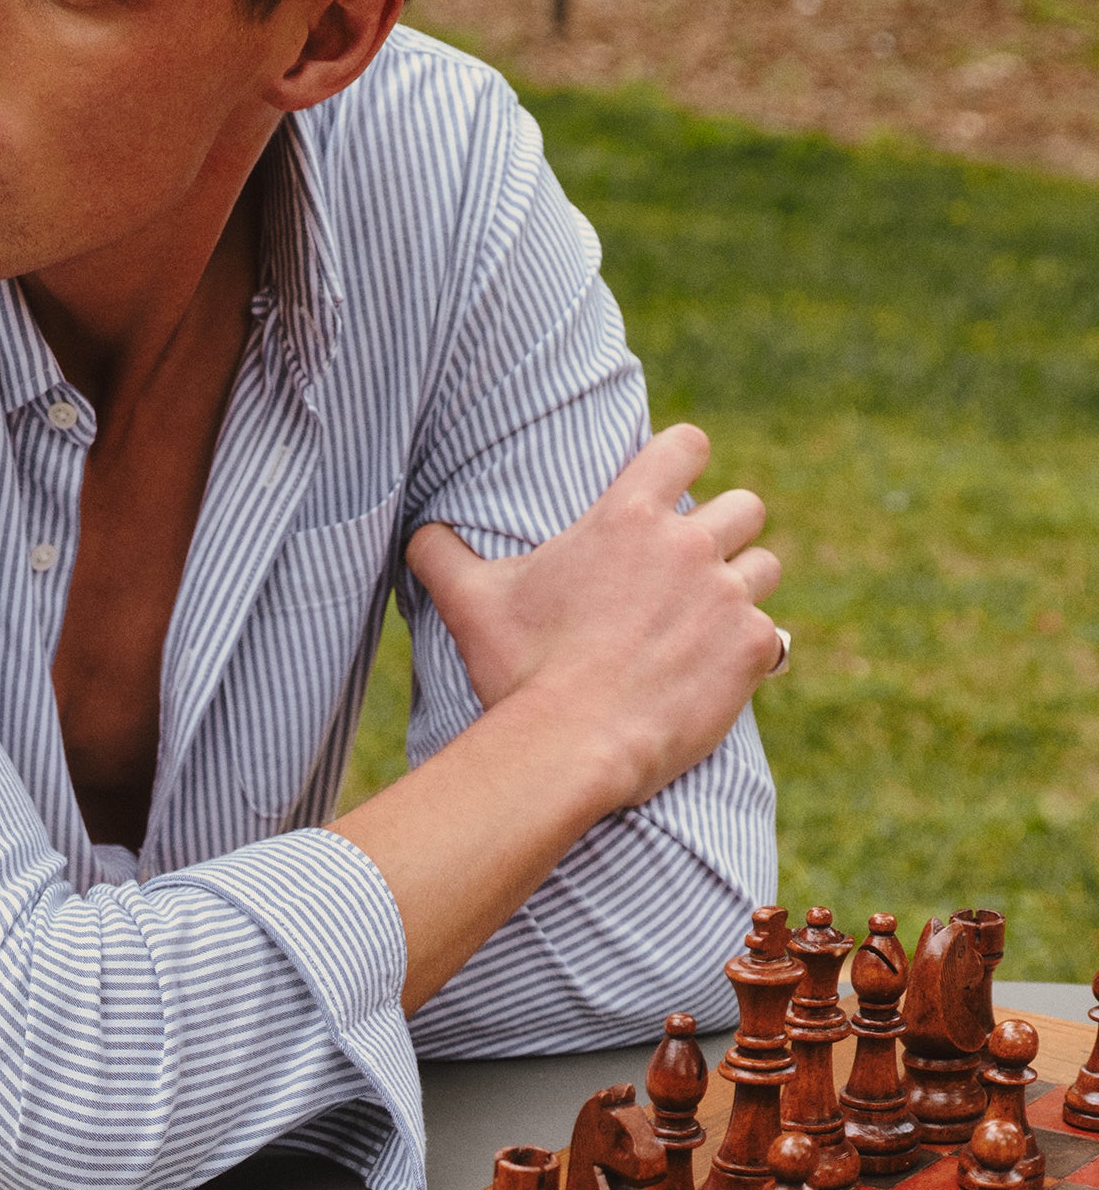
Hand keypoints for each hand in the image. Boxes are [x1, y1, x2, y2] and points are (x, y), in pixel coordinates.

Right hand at [404, 422, 782, 810]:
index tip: (678, 479)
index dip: (686, 456)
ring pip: (765, 567)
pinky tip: (714, 671)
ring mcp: (729, 596)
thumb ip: (439, 553)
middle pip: (745, 506)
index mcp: (628, 517)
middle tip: (689, 567)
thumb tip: (416, 533)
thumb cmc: (520, 666)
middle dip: (724, 530)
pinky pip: (772, 635)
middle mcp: (689, 545)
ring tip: (707, 618)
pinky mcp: (754, 648)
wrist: (574, 742)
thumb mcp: (466, 601)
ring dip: (742, 586)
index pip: (686, 446)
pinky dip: (748, 651)